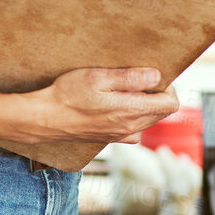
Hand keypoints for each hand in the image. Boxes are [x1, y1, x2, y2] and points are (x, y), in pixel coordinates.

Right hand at [21, 66, 178, 144]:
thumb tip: (156, 76)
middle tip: (139, 79)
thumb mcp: (98, 77)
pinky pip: (133, 130)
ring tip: (127, 91)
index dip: (168, 87)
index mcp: (131, 111)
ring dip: (146, 106)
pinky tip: (117, 106)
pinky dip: (133, 117)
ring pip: (148, 121)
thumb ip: (129, 78)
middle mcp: (130, 127)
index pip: (170, 104)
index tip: (153, 75)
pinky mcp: (110, 138)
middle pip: (162, 113)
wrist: (45, 118)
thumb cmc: (68, 94)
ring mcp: (120, 135)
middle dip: (158, 95)